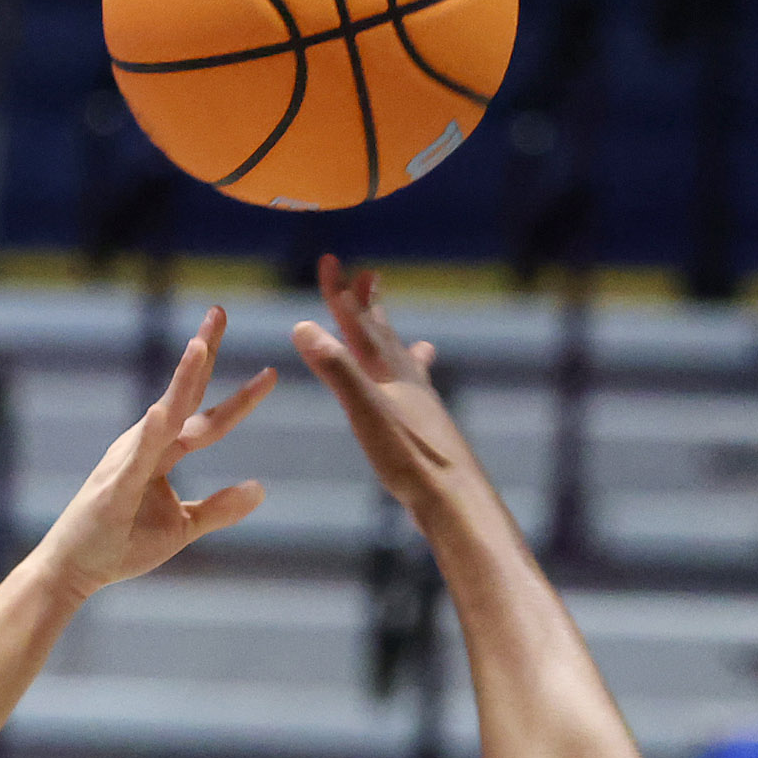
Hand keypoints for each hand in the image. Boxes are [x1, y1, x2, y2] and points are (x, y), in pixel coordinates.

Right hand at [35, 304, 272, 599]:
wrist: (72, 569)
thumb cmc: (119, 545)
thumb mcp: (182, 527)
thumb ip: (219, 508)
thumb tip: (261, 488)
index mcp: (162, 451)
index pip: (207, 418)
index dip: (239, 397)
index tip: (271, 372)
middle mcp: (144, 445)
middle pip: (182, 395)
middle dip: (201, 352)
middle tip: (219, 311)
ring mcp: (128, 462)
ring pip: (163, 416)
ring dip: (180, 382)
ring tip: (198, 348)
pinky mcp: (115, 487)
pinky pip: (137, 457)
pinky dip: (150, 434)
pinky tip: (162, 412)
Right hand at [289, 258, 475, 521]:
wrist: (454, 498)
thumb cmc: (411, 456)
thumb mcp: (365, 409)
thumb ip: (337, 368)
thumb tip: (303, 327)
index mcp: (392, 372)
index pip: (359, 324)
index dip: (340, 293)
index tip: (329, 260)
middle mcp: (409, 382)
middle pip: (386, 335)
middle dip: (372, 307)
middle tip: (371, 276)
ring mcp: (420, 406)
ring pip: (405, 365)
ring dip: (398, 346)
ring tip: (413, 339)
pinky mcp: (426, 433)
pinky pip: (414, 396)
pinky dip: (412, 388)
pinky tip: (419, 401)